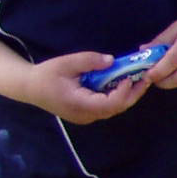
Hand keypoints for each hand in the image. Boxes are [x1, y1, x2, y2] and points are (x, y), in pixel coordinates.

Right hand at [27, 51, 150, 123]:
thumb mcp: (66, 63)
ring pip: (113, 109)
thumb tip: (112, 60)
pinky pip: (107, 107)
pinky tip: (125, 83)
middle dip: (133, 94)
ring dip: (127, 95)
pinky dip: (118, 95)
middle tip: (147, 78)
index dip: (124, 92)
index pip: (109, 104)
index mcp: (79, 104)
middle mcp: (86, 115)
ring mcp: (87, 117)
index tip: (131, 77)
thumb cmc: (46, 74)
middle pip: (116, 108)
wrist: (29, 88)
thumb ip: (89, 61)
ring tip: (140, 79)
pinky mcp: (87, 114)